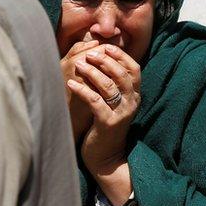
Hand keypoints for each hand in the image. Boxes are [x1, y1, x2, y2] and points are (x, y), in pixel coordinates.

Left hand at [67, 44, 140, 205]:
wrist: (107, 158)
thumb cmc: (105, 127)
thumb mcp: (114, 104)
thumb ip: (112, 85)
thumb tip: (100, 59)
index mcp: (135, 96)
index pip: (134, 69)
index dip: (121, 56)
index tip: (106, 47)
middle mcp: (131, 103)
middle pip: (122, 74)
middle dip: (105, 61)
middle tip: (90, 54)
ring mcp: (121, 113)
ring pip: (109, 85)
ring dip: (92, 73)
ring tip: (79, 65)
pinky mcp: (107, 123)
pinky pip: (94, 101)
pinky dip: (82, 90)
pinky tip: (70, 84)